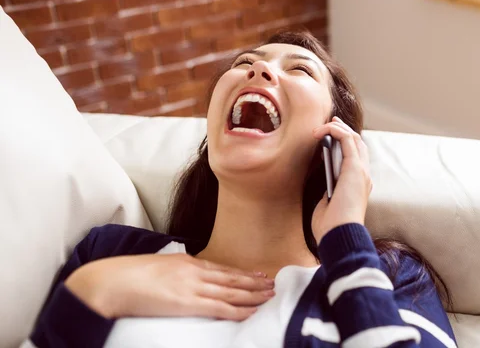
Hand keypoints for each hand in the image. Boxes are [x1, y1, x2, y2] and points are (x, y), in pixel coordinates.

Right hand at [64, 254, 274, 320]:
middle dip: (254, 282)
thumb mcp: (158, 266)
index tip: (257, 274)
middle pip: (232, 278)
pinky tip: (250, 312)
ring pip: (231, 291)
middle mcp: (194, 272)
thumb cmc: (128, 276)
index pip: (221, 269)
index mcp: (187, 262)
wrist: (112, 282)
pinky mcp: (188, 303)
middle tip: (272, 284)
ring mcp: (193, 287)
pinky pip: (220, 308)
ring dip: (253, 295)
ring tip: (269, 296)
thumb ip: (174, 272)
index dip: (242, 273)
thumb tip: (180, 280)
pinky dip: (238, 310)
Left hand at [311, 116, 372, 244]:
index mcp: (359, 186)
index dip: (345, 143)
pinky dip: (336, 131)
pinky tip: (324, 130)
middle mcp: (364, 176)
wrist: (339, 235)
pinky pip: (348, 140)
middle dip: (344, 130)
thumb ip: (330, 192)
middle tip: (331, 123)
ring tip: (323, 126)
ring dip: (338, 129)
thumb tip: (326, 183)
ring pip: (354, 139)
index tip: (331, 137)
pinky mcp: (355, 168)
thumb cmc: (331, 227)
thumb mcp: (328, 204)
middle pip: (358, 144)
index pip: (357, 157)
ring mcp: (361, 172)